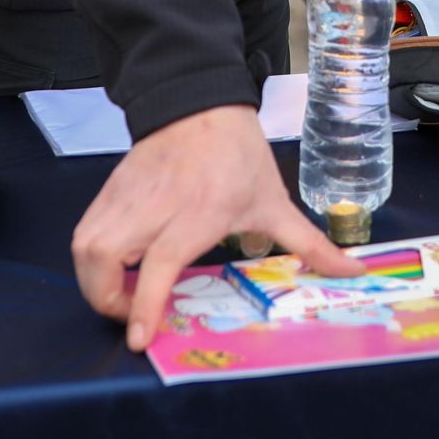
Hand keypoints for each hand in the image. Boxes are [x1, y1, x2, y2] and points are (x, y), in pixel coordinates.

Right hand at [72, 105, 360, 350]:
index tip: (139, 338)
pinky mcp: (110, 189)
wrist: (199, 100)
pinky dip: (92, 257)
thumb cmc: (239, 154)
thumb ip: (310, 244)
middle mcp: (155, 206)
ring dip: (95, 281)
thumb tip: (353, 271)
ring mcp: (127, 196)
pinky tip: (118, 267)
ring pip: (85, 245)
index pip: (157, 264)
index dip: (143, 305)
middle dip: (106, 301)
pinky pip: (86, 229)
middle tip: (134, 315)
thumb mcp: (276, 200)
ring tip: (125, 295)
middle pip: (103, 259)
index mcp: (198, 212)